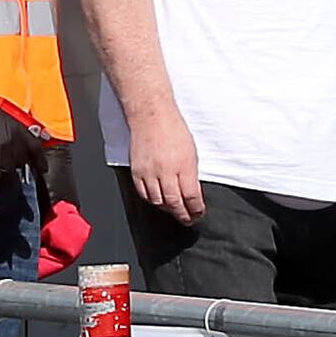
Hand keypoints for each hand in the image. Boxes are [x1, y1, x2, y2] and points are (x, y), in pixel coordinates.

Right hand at [0, 84, 47, 182]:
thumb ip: (10, 130)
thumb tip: (12, 141)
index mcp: (18, 129)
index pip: (36, 149)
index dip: (40, 161)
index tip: (42, 167)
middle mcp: (12, 142)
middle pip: (21, 162)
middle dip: (14, 161)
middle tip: (3, 158)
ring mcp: (0, 154)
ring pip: (8, 170)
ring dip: (0, 167)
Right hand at [125, 101, 202, 225]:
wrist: (151, 117)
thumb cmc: (173, 130)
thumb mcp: (191, 152)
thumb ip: (190, 173)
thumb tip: (191, 191)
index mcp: (184, 166)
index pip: (192, 197)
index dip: (196, 209)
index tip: (198, 213)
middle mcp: (166, 172)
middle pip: (175, 203)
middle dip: (183, 214)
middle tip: (188, 219)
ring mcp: (150, 172)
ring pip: (158, 201)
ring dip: (167, 210)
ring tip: (173, 212)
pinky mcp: (136, 171)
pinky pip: (143, 193)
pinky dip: (151, 200)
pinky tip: (157, 200)